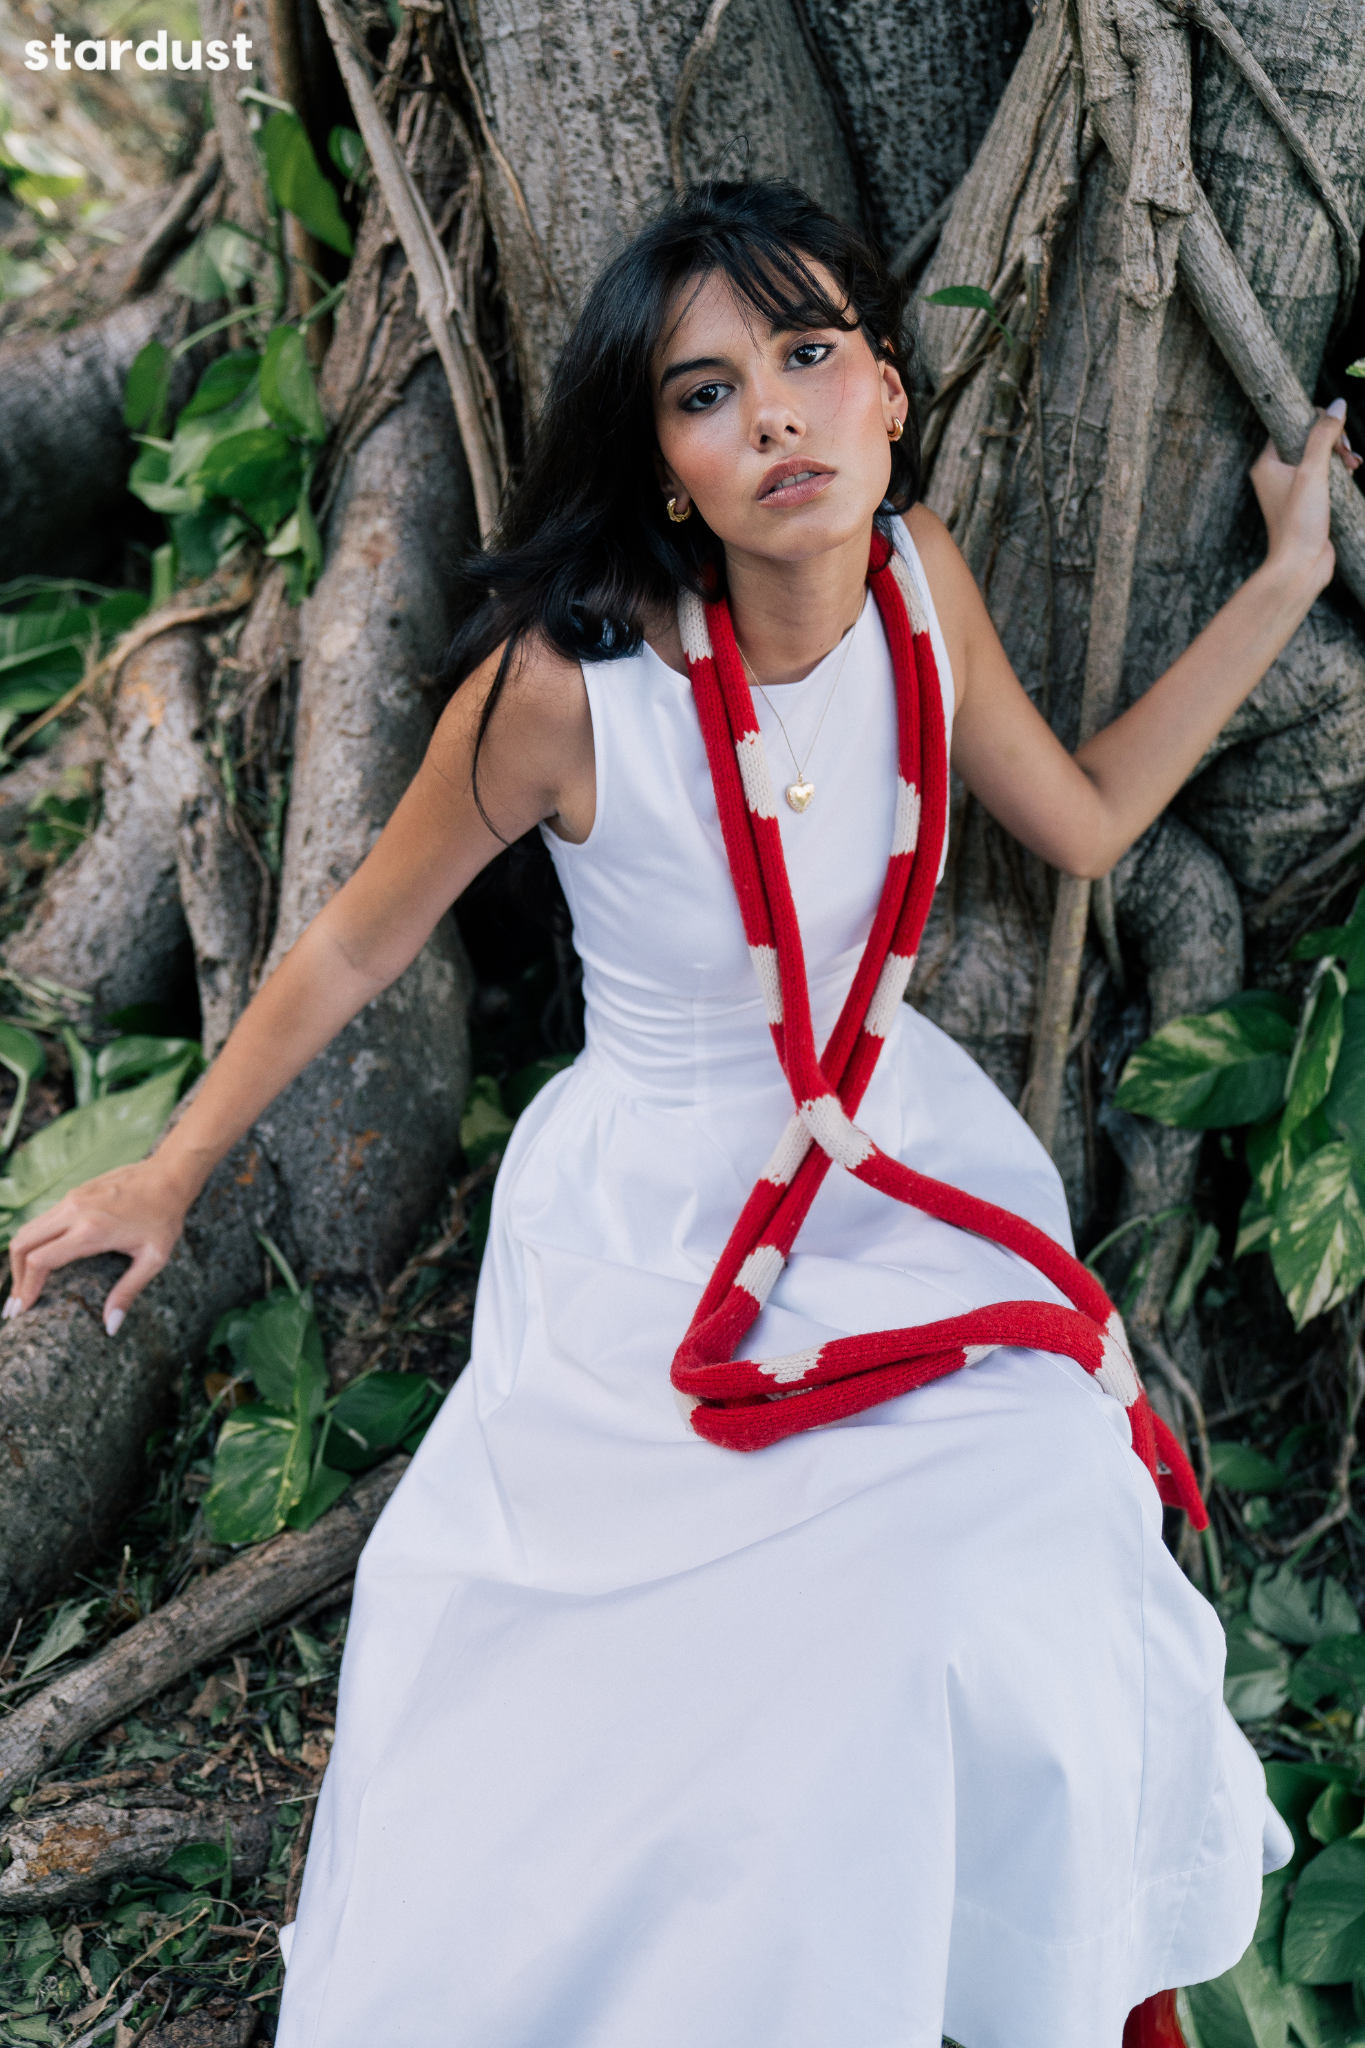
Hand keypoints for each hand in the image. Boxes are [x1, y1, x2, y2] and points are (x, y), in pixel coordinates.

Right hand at [3, 1159, 192, 1334]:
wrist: (169, 1175)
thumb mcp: (153, 1259)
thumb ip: (128, 1292)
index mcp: (92, 1230)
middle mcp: (74, 1211)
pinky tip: (40, 1261)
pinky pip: (42, 1220)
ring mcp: (71, 1199)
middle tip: (16, 1305)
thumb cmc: (164, 1218)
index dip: (27, 1287)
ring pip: (29, 1230)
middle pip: (23, 1244)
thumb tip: (111, 1326)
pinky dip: (33, 1242)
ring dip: (20, 1259)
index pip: (40, 1260)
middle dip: (15, 1277)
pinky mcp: (73, 1193)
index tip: (22, 1309)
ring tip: (24, 1287)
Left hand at [1251, 398, 1359, 594]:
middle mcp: (1274, 475)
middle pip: (1307, 440)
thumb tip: (1337, 404)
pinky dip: (1339, 472)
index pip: (1289, 425)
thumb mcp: (1313, 471)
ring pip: (1319, 458)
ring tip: (1355, 466)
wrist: (1301, 566)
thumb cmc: (1299, 521)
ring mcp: (1290, 490)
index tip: (1336, 432)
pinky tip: (1352, 475)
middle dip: (1334, 441)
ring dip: (1340, 456)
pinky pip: (1323, 476)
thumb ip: (1324, 435)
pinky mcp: (1305, 503)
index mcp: (1267, 464)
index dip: (1316, 422)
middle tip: (1348, 452)